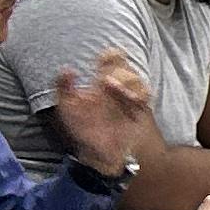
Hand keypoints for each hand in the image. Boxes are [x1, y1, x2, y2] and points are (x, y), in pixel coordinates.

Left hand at [49, 51, 156, 175]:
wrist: (98, 154)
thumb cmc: (82, 130)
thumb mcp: (67, 108)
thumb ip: (63, 88)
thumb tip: (68, 68)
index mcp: (100, 83)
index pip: (110, 60)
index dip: (111, 54)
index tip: (105, 57)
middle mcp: (117, 87)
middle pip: (125, 66)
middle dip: (118, 67)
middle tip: (105, 77)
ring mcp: (129, 98)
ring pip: (136, 78)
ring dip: (125, 79)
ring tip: (110, 85)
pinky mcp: (139, 110)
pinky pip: (145, 95)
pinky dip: (138, 93)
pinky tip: (127, 97)